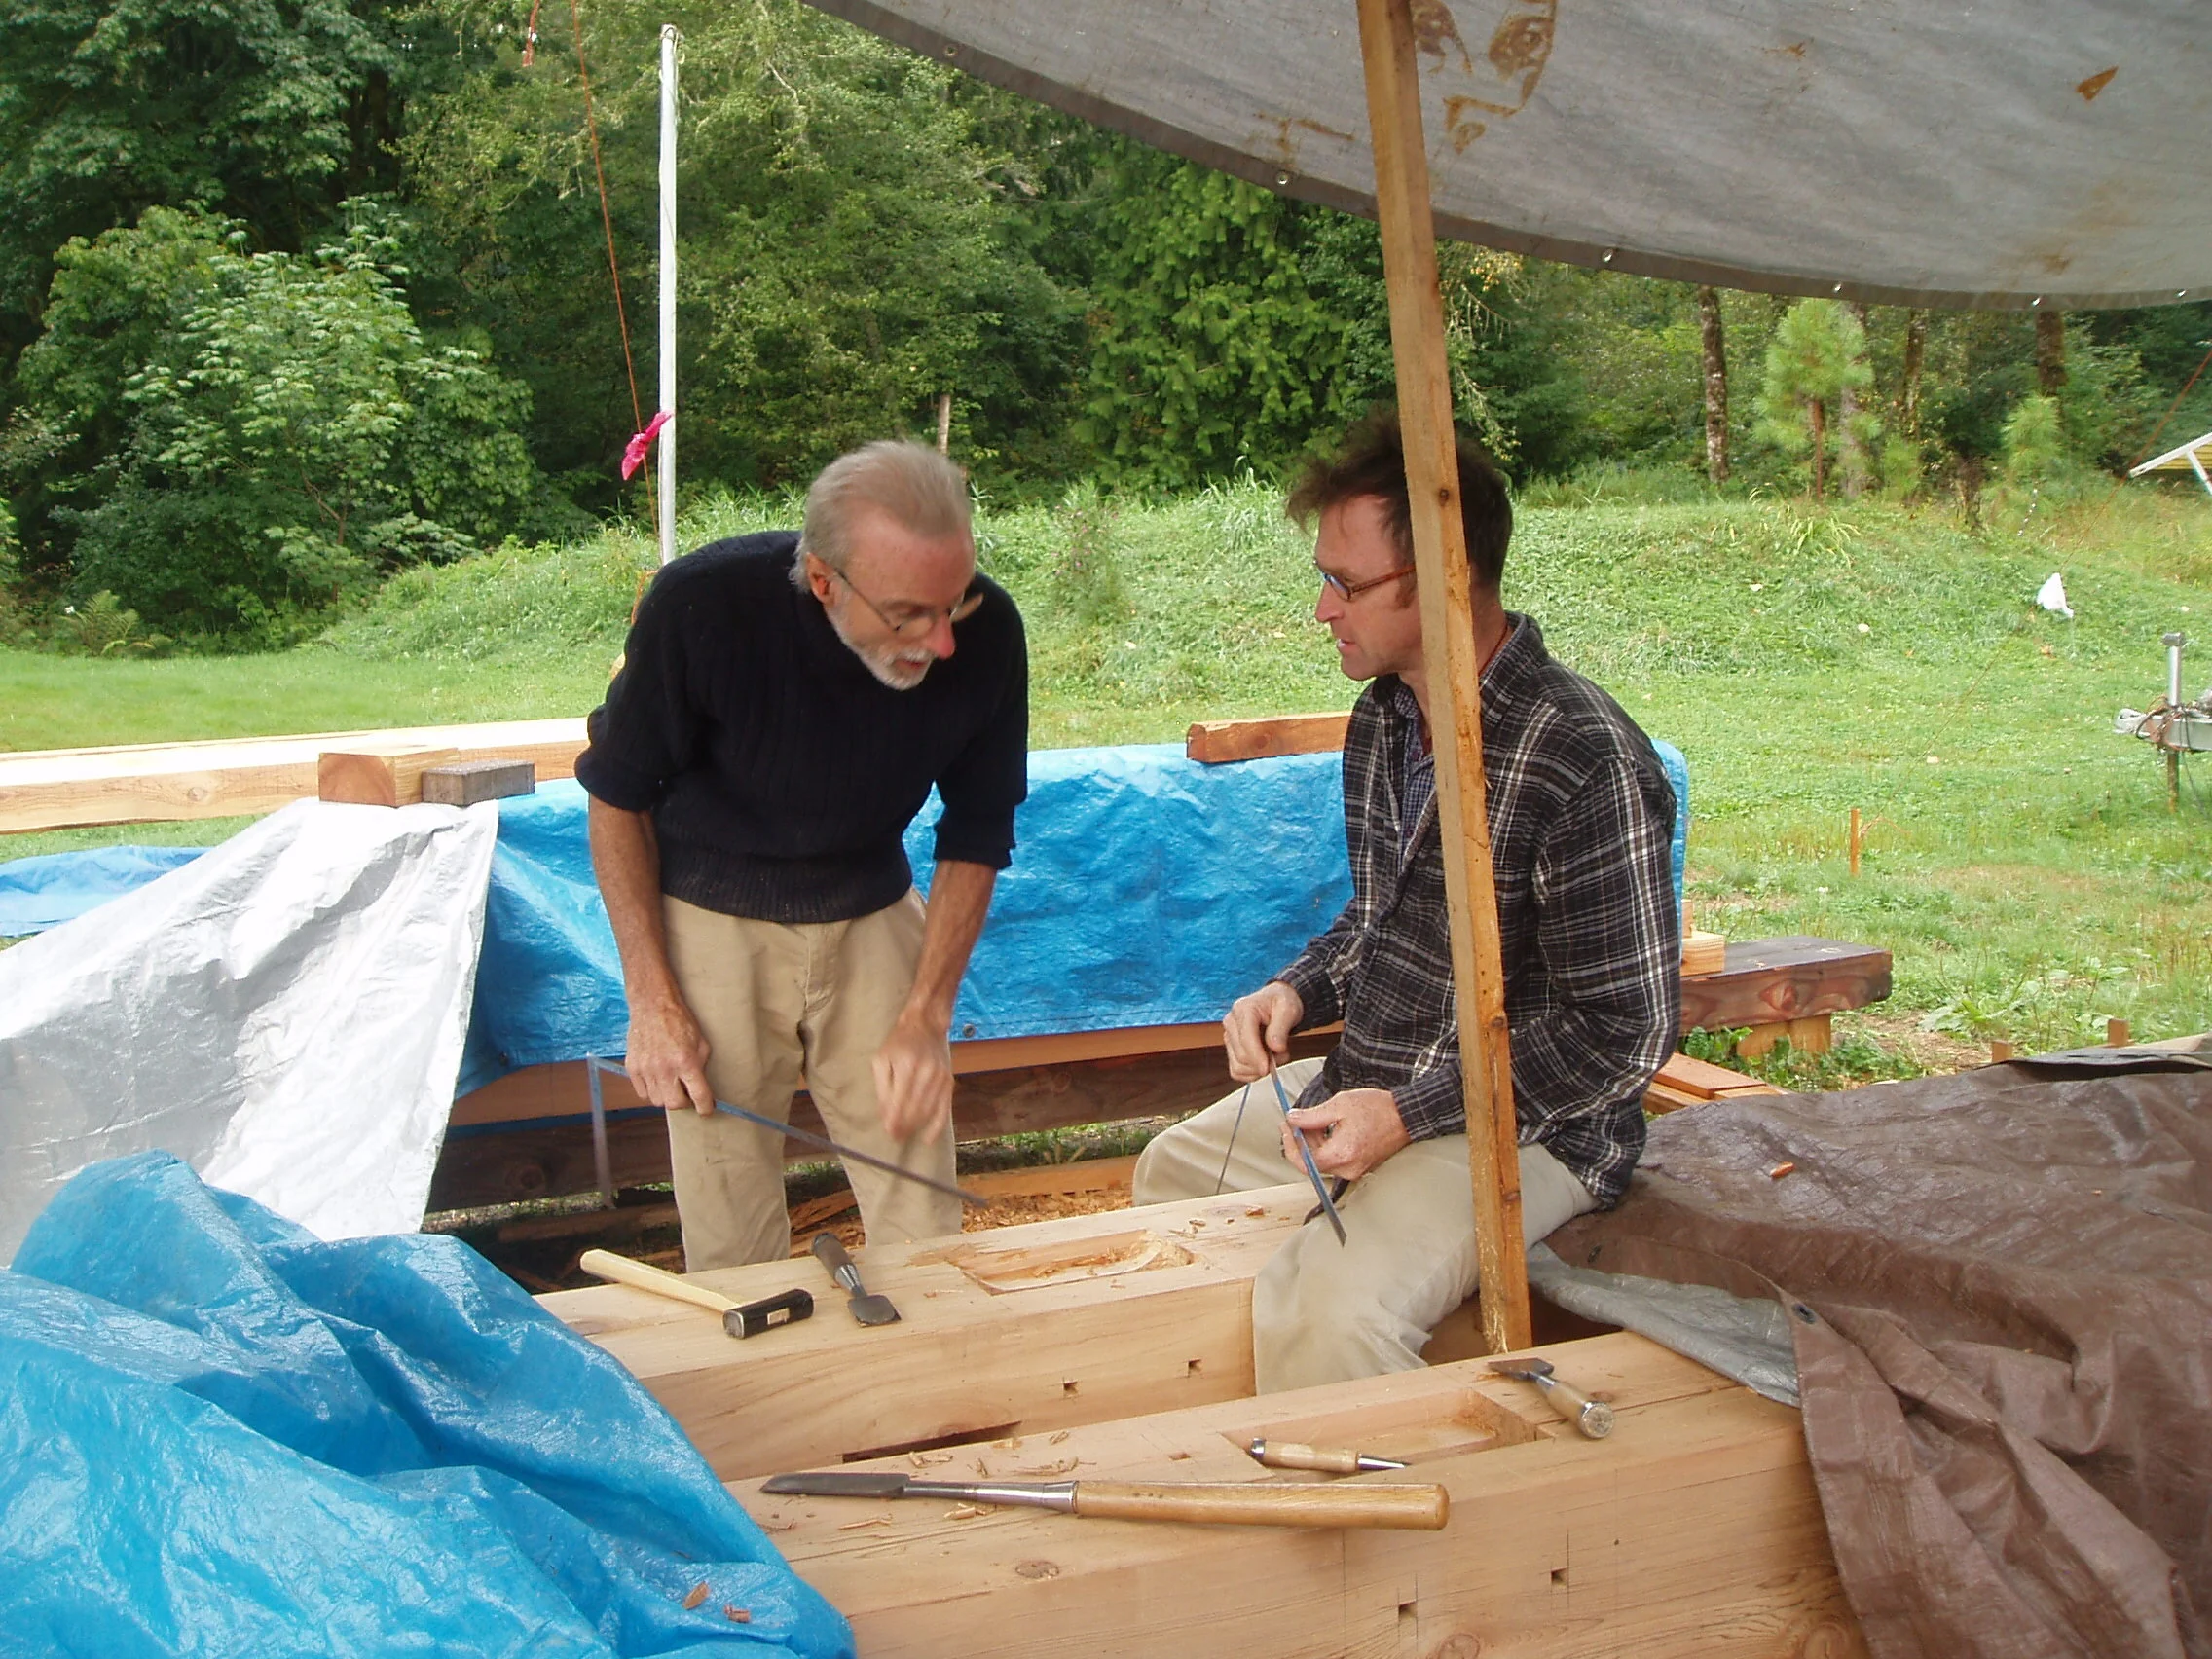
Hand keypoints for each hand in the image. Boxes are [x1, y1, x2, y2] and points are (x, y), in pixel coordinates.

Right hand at [626, 991, 713, 1114]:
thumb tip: (701, 1088)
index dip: (705, 1108)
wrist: (653, 1006)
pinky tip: (657, 1078)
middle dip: (684, 1102)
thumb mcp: (701, 1043)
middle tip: (687, 1092)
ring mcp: (646, 1069)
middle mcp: (665, 1069)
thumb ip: (701, 1067)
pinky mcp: (632, 1068)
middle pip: (675, 1104)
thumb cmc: (680, 1022)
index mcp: (686, 1062)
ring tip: (671, 1082)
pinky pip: (642, 1093)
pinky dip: (652, 1090)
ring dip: (667, 1096)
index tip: (706, 1110)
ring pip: (658, 1101)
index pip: (699, 1096)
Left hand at [874, 1014, 953, 1142]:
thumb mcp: (882, 1060)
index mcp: (907, 1066)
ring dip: (915, 1127)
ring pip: (927, 1112)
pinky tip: (928, 1139)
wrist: (925, 1026)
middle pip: (914, 1110)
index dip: (894, 1121)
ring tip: (905, 1135)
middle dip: (903, 1127)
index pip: (900, 1102)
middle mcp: (926, 1073)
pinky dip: (936, 1127)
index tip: (888, 1133)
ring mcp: (940, 1078)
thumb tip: (885, 1116)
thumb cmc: (898, 1044)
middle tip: (895, 1137)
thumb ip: (882, 1088)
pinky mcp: (949, 1082)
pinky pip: (944, 1110)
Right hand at [1223, 981, 1303, 1081]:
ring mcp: (1229, 1036)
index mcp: (1244, 1009)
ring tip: (1274, 1057)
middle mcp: (1232, 1022)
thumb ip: (1281, 1029)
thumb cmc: (1281, 1002)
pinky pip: (1236, 1070)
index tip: (1269, 1068)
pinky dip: (1251, 1073)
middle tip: (1282, 1055)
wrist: (1276, 1002)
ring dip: (1258, 1069)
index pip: (1245, 1039)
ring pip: (1238, 1066)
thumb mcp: (1288, 1009)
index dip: (1257, 1056)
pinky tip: (1263, 1063)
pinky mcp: (1231, 1047)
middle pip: (1241, 1055)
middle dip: (1263, 1063)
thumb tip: (1275, 1048)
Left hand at [1281, 1087, 1409, 1180]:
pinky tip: (1326, 1128)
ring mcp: (1355, 1170)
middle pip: (1311, 1163)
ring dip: (1313, 1143)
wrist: (1406, 1116)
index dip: (1290, 1145)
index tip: (1285, 1127)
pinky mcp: (1359, 1167)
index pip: (1304, 1161)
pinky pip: (1334, 1161)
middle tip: (1295, 1120)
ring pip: (1322, 1162)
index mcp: (1342, 1154)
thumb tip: (1292, 1119)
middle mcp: (1348, 1168)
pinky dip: (1325, 1146)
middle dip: (1301, 1141)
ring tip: (1313, 1120)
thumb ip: (1312, 1116)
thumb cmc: (1378, 1108)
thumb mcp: (1340, 1105)